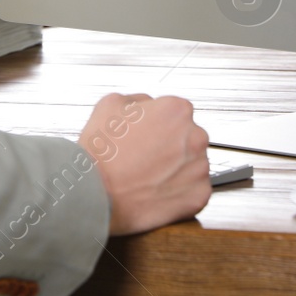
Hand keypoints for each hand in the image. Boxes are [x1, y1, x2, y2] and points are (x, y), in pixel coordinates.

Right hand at [78, 93, 211, 235]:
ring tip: (149, 177)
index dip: (159, 125)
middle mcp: (195, 137)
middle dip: (171, 147)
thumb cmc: (101, 154)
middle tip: (146, 158)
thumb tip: (147, 105)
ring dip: (177, 170)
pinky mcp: (198, 196)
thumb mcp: (109, 104)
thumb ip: (138, 99)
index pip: (178, 113)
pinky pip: (194, 191)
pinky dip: (180, 193)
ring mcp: (199, 168)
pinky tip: (157, 192)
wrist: (96, 194)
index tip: (149, 136)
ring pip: (192, 166)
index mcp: (176, 111)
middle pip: (189, 139)